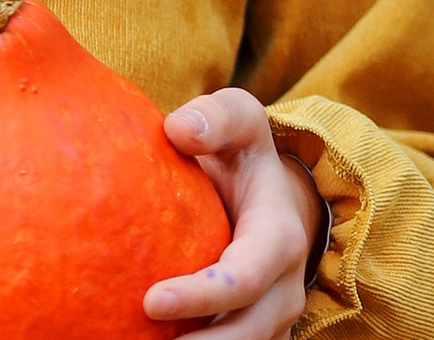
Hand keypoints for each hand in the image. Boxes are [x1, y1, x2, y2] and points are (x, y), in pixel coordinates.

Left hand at [146, 88, 324, 337]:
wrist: (272, 200)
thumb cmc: (245, 158)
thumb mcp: (240, 121)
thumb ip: (216, 117)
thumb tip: (178, 129)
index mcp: (280, 239)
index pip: (244, 279)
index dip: (201, 295)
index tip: (150, 300)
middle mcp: (283, 290)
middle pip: (243, 335)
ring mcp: (272, 322)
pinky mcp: (255, 337)